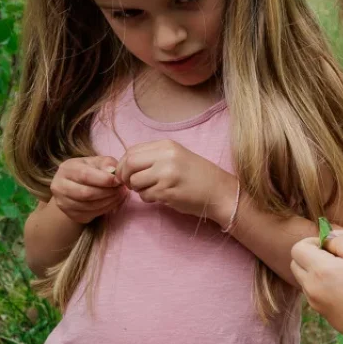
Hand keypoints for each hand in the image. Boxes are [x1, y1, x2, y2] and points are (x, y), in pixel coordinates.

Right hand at [48, 156, 125, 224]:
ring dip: (108, 201)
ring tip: (119, 194)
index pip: (85, 175)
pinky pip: (91, 214)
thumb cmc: (88, 171)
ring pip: (89, 206)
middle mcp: (60, 186)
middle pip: (86, 193)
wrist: (74, 187)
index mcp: (66, 169)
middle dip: (107, 192)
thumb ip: (105, 163)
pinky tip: (112, 202)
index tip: (118, 181)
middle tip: (121, 189)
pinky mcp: (71, 214)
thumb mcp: (96, 162)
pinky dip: (105, 209)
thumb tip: (113, 171)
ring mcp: (63, 202)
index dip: (103, 179)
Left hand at [116, 140, 235, 223]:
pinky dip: (148, 198)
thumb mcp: (176, 156)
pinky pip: (145, 195)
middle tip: (130, 184)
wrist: (219, 191)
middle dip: (124, 176)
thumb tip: (126, 165)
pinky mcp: (167, 191)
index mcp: (166, 145)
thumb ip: (153, 157)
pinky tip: (160, 197)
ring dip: (137, 189)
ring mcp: (166, 174)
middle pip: (129, 163)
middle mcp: (166, 156)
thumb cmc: (197, 176)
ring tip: (150, 190)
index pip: (132, 151)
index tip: (126, 173)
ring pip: (135, 181)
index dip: (123, 164)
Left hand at [291, 231, 342, 342]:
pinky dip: (322, 285)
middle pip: (296, 263)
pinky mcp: (321, 313)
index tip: (332, 246)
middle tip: (336, 258)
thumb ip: (342, 241)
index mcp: (320, 270)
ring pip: (303, 278)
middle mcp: (311, 287)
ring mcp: (314, 302)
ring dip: (316, 271)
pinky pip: (313, 292)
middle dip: (310, 255)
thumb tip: (326, 239)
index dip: (313, 242)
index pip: (297, 248)